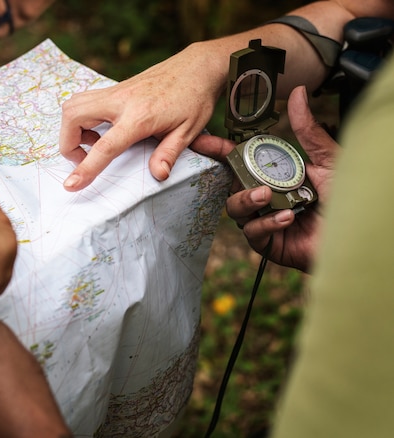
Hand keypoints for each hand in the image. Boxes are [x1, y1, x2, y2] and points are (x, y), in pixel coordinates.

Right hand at [59, 42, 224, 190]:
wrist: (197, 66)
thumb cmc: (195, 98)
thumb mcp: (188, 131)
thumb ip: (169, 154)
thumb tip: (158, 175)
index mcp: (139, 116)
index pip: (105, 146)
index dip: (85, 167)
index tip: (71, 184)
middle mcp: (121, 101)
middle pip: (73, 116)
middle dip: (67, 143)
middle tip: (84, 157)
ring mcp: (115, 91)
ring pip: (73, 105)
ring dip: (72, 129)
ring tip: (93, 143)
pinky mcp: (114, 89)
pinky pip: (84, 101)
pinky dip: (80, 118)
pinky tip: (100, 129)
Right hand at [190, 86, 337, 271]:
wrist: (358, 233)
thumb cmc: (348, 198)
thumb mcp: (328, 160)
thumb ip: (307, 130)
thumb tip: (297, 93)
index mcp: (273, 174)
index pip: (238, 160)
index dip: (218, 150)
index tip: (200, 141)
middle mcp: (265, 196)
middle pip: (230, 185)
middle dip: (233, 181)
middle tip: (251, 179)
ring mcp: (264, 220)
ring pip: (235, 209)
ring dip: (247, 201)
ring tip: (267, 197)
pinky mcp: (268, 243)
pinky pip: (252, 232)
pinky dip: (266, 223)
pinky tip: (287, 218)